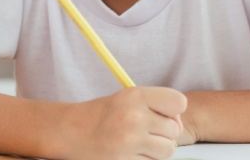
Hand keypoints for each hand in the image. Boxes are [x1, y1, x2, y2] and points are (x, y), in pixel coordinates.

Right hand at [62, 87, 186, 159]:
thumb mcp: (125, 99)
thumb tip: (180, 125)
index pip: (178, 102)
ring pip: (167, 150)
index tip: (161, 114)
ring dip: (156, 149)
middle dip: (162, 133)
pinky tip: (127, 152)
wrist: (69, 132)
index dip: (173, 111)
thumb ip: (155, 106)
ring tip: (136, 143)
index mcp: (135, 96)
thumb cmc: (101, 115)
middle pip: (174, 130)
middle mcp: (134, 117)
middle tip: (142, 130)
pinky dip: (142, 159)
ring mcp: (130, 141)